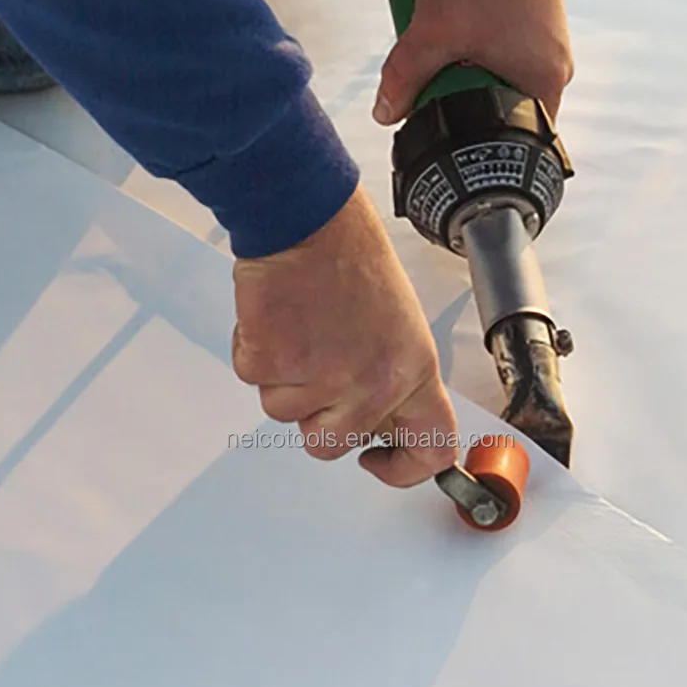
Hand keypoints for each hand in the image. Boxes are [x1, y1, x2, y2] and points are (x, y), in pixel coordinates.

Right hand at [232, 185, 458, 485]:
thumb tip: (376, 421)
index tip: (376, 460)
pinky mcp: (272, 364)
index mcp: (414, 372)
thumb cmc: (350, 259)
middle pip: (331, 445)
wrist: (306, 217)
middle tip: (316, 361)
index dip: (403, 470)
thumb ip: (391, 379)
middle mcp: (372, 384)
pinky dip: (257, 350)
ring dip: (284, 375)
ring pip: (285, 412)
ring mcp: (321, 378)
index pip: (431, 450)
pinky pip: (255, 380)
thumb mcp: (399, 325)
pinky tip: (277, 315)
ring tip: (301, 323)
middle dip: (315, 413)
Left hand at [374, 0, 573, 123]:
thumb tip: (385, 114)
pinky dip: (482, 47)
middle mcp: (556, 68)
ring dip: (469, 68)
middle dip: (464, 96)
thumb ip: (404, 77)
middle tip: (439, 71)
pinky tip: (463, 26)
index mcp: (544, 83)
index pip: (506, 137)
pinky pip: (507, 52)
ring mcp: (550, 45)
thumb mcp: (432, 29)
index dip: (468, 132)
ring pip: (499, 76)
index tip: (441, 116)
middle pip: (500, 107)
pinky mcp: (540, 24)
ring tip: (450, 40)